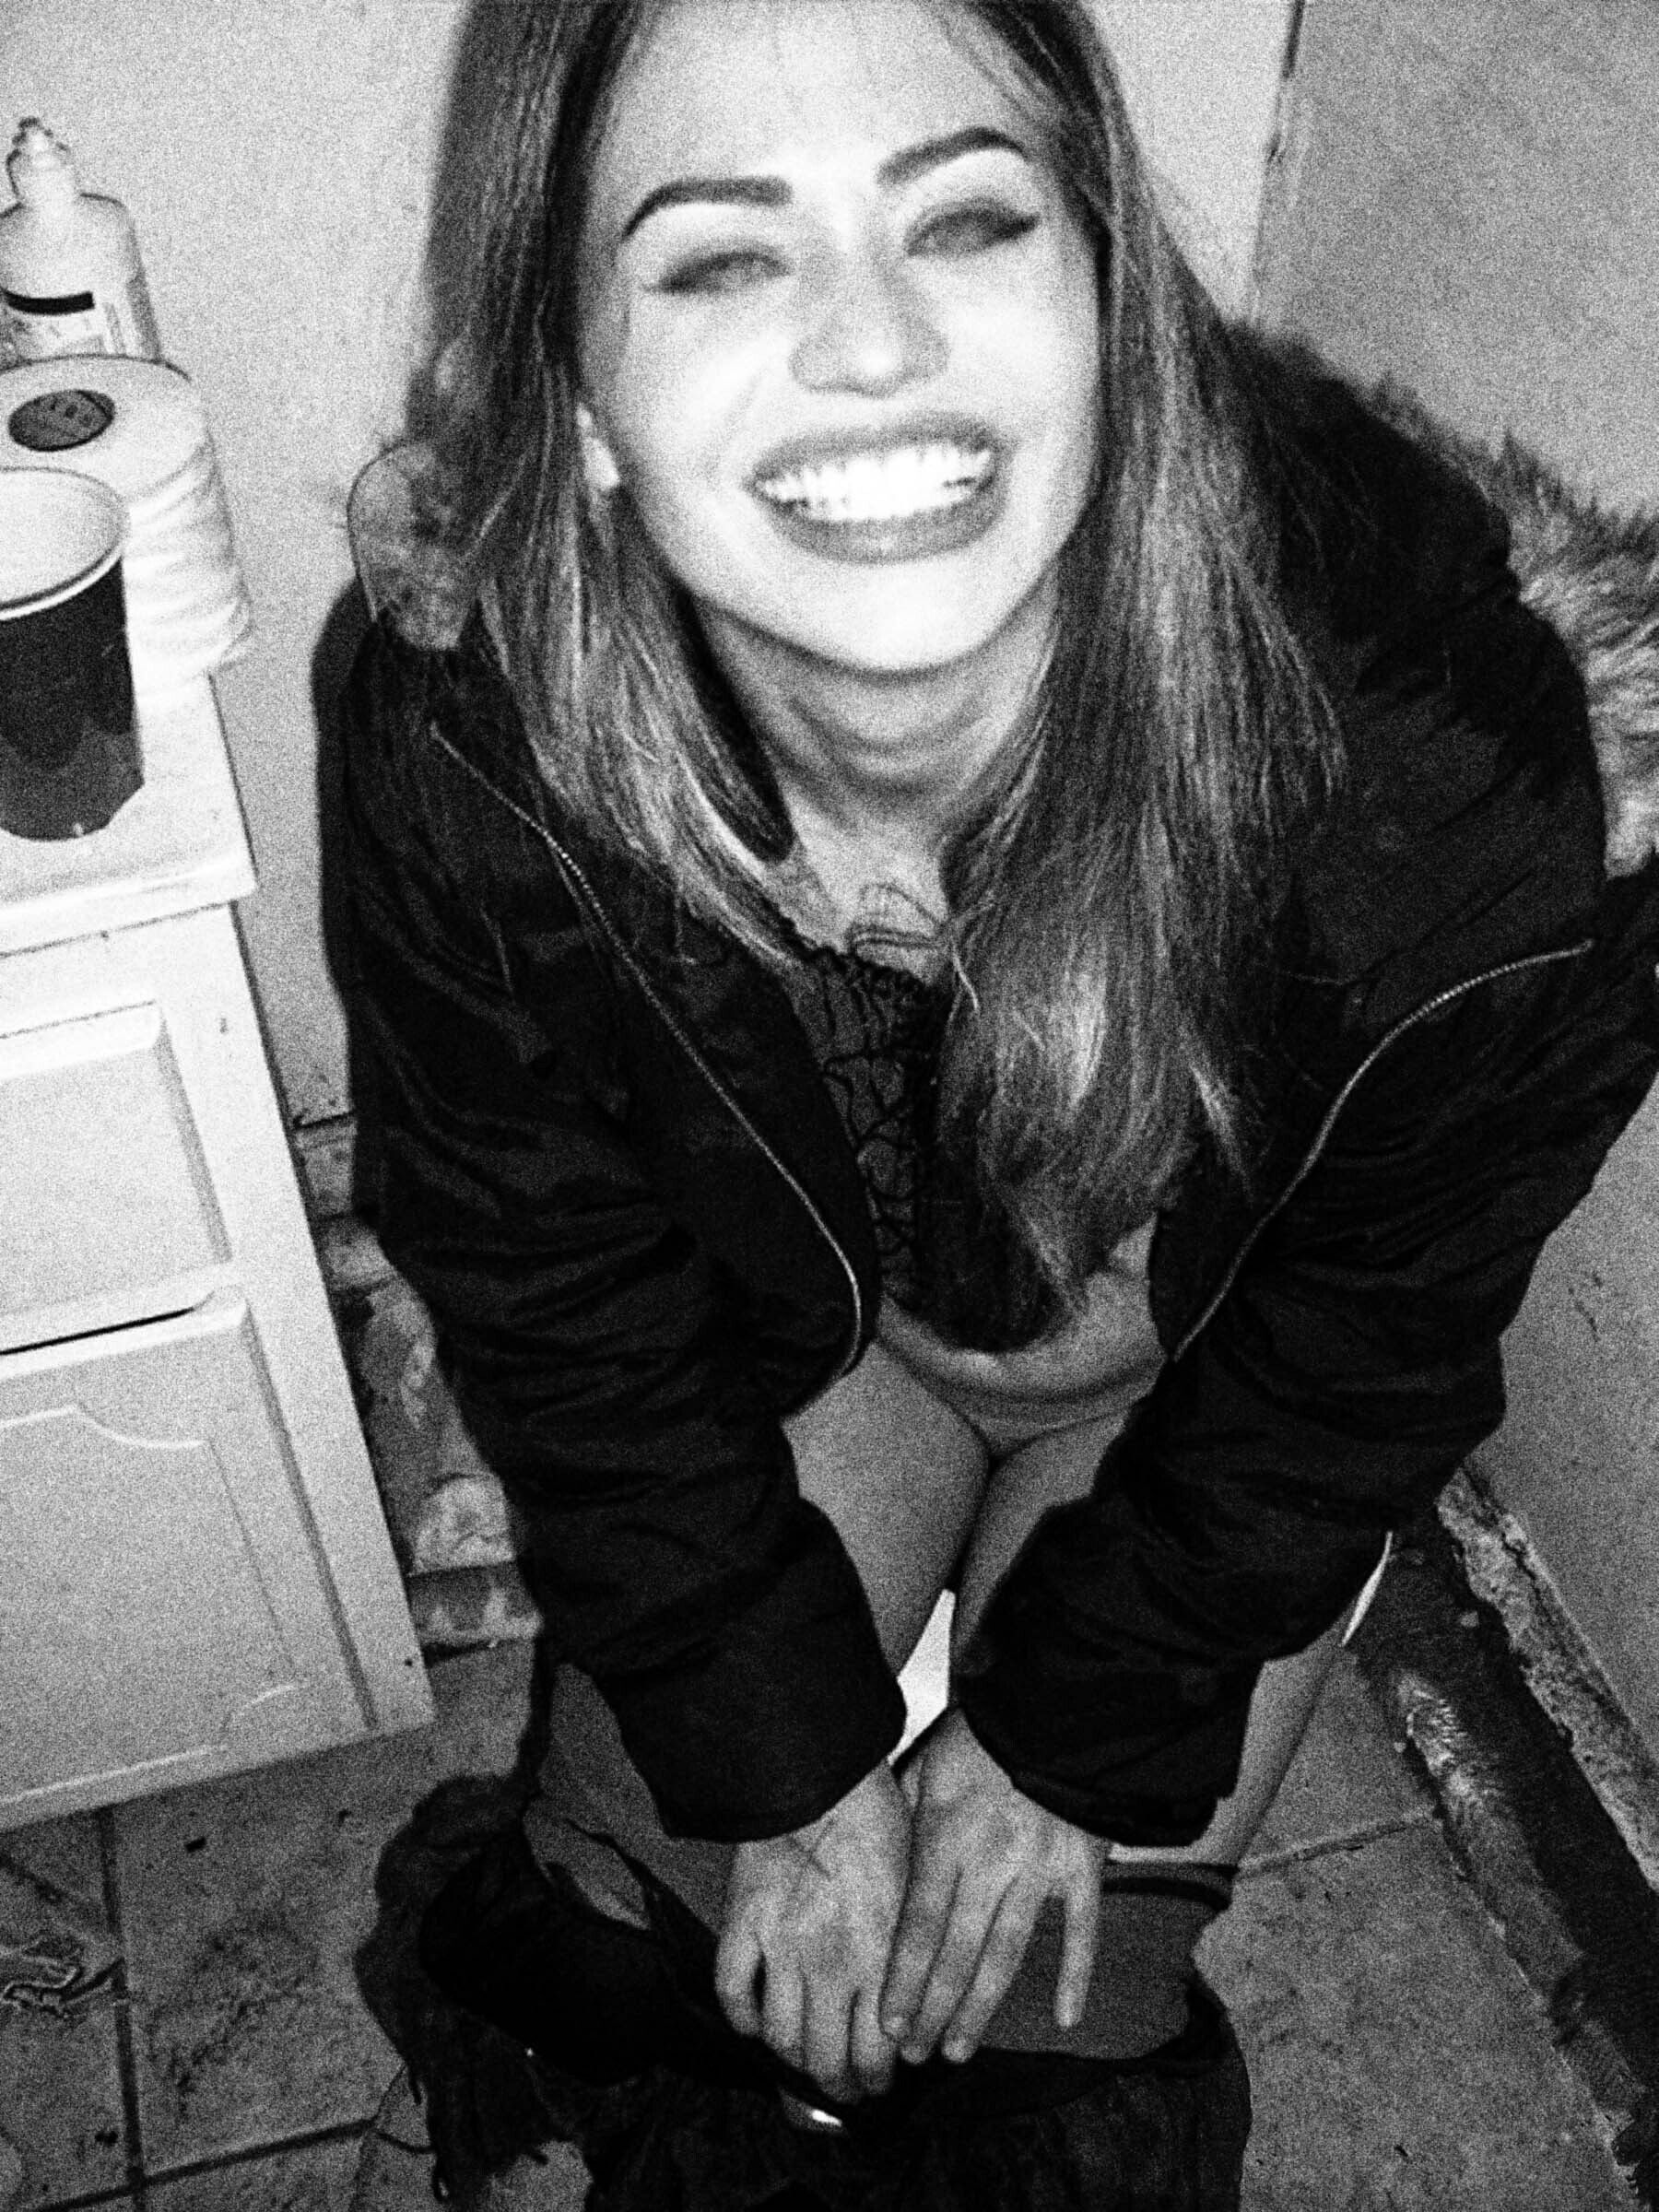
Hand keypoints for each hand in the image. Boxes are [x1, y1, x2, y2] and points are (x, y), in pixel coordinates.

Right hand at [715, 1761, 909, 2102]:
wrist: (819, 1775)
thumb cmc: (879, 1819)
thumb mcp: (914, 1887)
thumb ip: (908, 1950)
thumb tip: (913, 1997)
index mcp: (879, 1958)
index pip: (877, 2052)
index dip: (878, 2078)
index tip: (881, 2082)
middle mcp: (829, 1967)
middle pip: (828, 2058)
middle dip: (841, 2084)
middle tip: (846, 2088)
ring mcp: (780, 1949)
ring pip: (781, 2037)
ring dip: (793, 2060)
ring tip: (802, 2061)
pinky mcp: (742, 1925)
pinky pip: (733, 1991)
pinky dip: (741, 2016)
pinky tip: (752, 2023)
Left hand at [882, 1708, 1105, 2065]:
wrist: (1058, 1708)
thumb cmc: (985, 1731)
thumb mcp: (930, 1763)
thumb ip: (907, 1816)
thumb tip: (882, 1863)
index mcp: (946, 1837)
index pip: (919, 1925)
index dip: (902, 1978)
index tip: (886, 2024)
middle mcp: (989, 1864)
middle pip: (956, 1952)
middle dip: (931, 2008)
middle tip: (915, 2056)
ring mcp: (1039, 1871)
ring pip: (1007, 1952)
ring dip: (981, 2006)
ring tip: (958, 2050)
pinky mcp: (1084, 1868)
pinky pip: (1082, 1930)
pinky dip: (1076, 1975)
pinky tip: (1065, 2020)